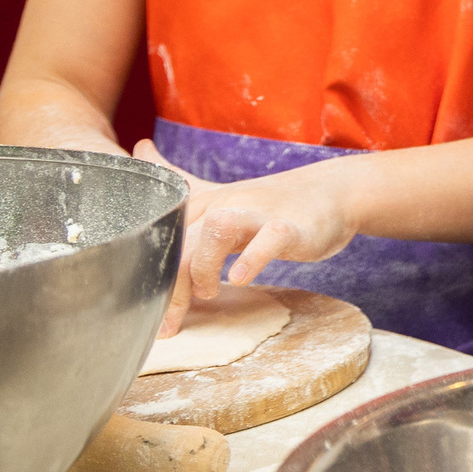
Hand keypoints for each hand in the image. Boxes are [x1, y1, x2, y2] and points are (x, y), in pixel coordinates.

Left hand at [138, 140, 357, 336]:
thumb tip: (140, 146)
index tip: (146, 311)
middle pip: (185, 239)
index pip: (166, 236)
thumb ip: (180, 179)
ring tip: (208, 293)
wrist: (332, 192)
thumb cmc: (273, 202)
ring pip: (217, 229)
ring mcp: (259, 213)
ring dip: (204, 266)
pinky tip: (240, 278)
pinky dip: (252, 259)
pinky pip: (268, 240)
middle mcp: (228, 202)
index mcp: (207, 201)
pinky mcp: (289, 226)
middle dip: (172, 286)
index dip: (151, 275)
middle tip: (170, 325)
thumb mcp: (221, 193)